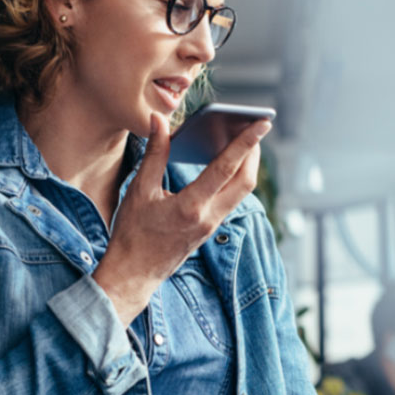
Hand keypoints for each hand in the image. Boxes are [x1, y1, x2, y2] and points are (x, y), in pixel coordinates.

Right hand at [93, 112, 270, 324]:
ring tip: (245, 141)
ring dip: (247, 165)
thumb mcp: (139, 190)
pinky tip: (226, 164)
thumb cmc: (132, 233)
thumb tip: (159, 121)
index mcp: (191, 207)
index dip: (245, 142)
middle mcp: (209, 217)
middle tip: (255, 126)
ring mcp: (212, 225)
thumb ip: (154, 153)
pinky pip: (231, 199)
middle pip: (246, 180)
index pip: (226, 168)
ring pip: (241, 191)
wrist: (133, 274)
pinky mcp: (210, 228)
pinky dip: (234, 178)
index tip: (262, 122)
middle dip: (254, 151)